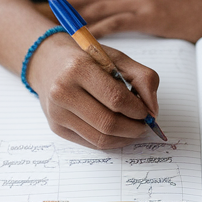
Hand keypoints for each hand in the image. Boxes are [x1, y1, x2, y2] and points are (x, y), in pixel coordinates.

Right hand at [26, 37, 160, 149]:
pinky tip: (119, 132)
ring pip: (100, 138)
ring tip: (134, 129)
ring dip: (124, 138)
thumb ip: (143, 78)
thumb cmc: (86, 59)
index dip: (138, 110)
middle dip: (134, 128)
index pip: (115, 98)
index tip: (147, 112)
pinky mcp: (56, 128)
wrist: (48, 62)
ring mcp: (57, 113)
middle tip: (144, 125)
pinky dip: (111, 141)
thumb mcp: (117, 58)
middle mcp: (62, 91)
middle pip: (108, 123)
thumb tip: (153, 110)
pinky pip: (90, 143)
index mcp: (78, 68)